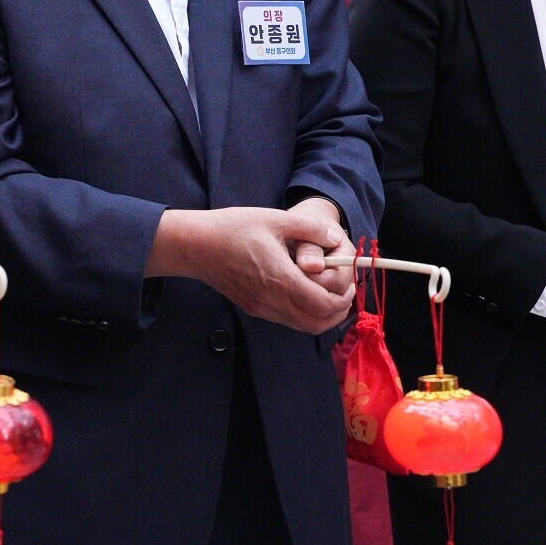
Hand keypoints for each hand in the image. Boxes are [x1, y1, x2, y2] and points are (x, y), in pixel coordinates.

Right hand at [145, 207, 352, 333]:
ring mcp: (261, 307)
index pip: (324, 305)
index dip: (344, 300)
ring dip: (320, 315)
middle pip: (317, 324)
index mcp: (281, 278)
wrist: (194, 245)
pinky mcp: (252, 307)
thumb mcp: (274, 218)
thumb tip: (336, 238)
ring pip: (301, 326)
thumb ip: (309, 228)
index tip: (351, 284)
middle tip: (345, 293)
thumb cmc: (232, 228)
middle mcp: (272, 300)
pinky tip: (303, 291)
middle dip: (338, 313)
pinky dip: (302, 313)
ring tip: (327, 293)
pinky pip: (285, 320)